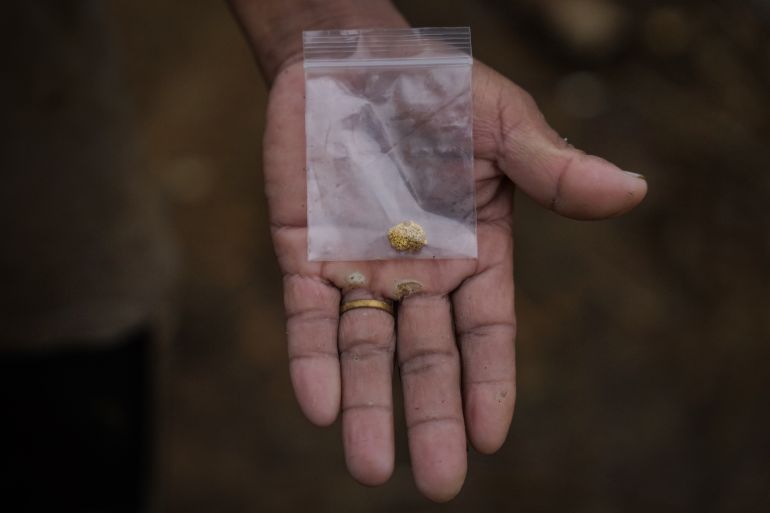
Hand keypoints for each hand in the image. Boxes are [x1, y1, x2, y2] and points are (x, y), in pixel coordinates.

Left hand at [263, 59, 645, 500]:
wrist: (351, 59)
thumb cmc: (436, 87)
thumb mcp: (501, 123)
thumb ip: (552, 167)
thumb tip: (632, 190)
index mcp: (474, 251)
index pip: (486, 333)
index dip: (488, 384)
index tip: (488, 439)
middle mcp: (419, 273)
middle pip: (427, 358)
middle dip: (431, 418)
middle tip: (437, 483)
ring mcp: (361, 268)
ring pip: (364, 350)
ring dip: (366, 408)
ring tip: (371, 469)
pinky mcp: (304, 255)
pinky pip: (307, 318)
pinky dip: (311, 360)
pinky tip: (317, 406)